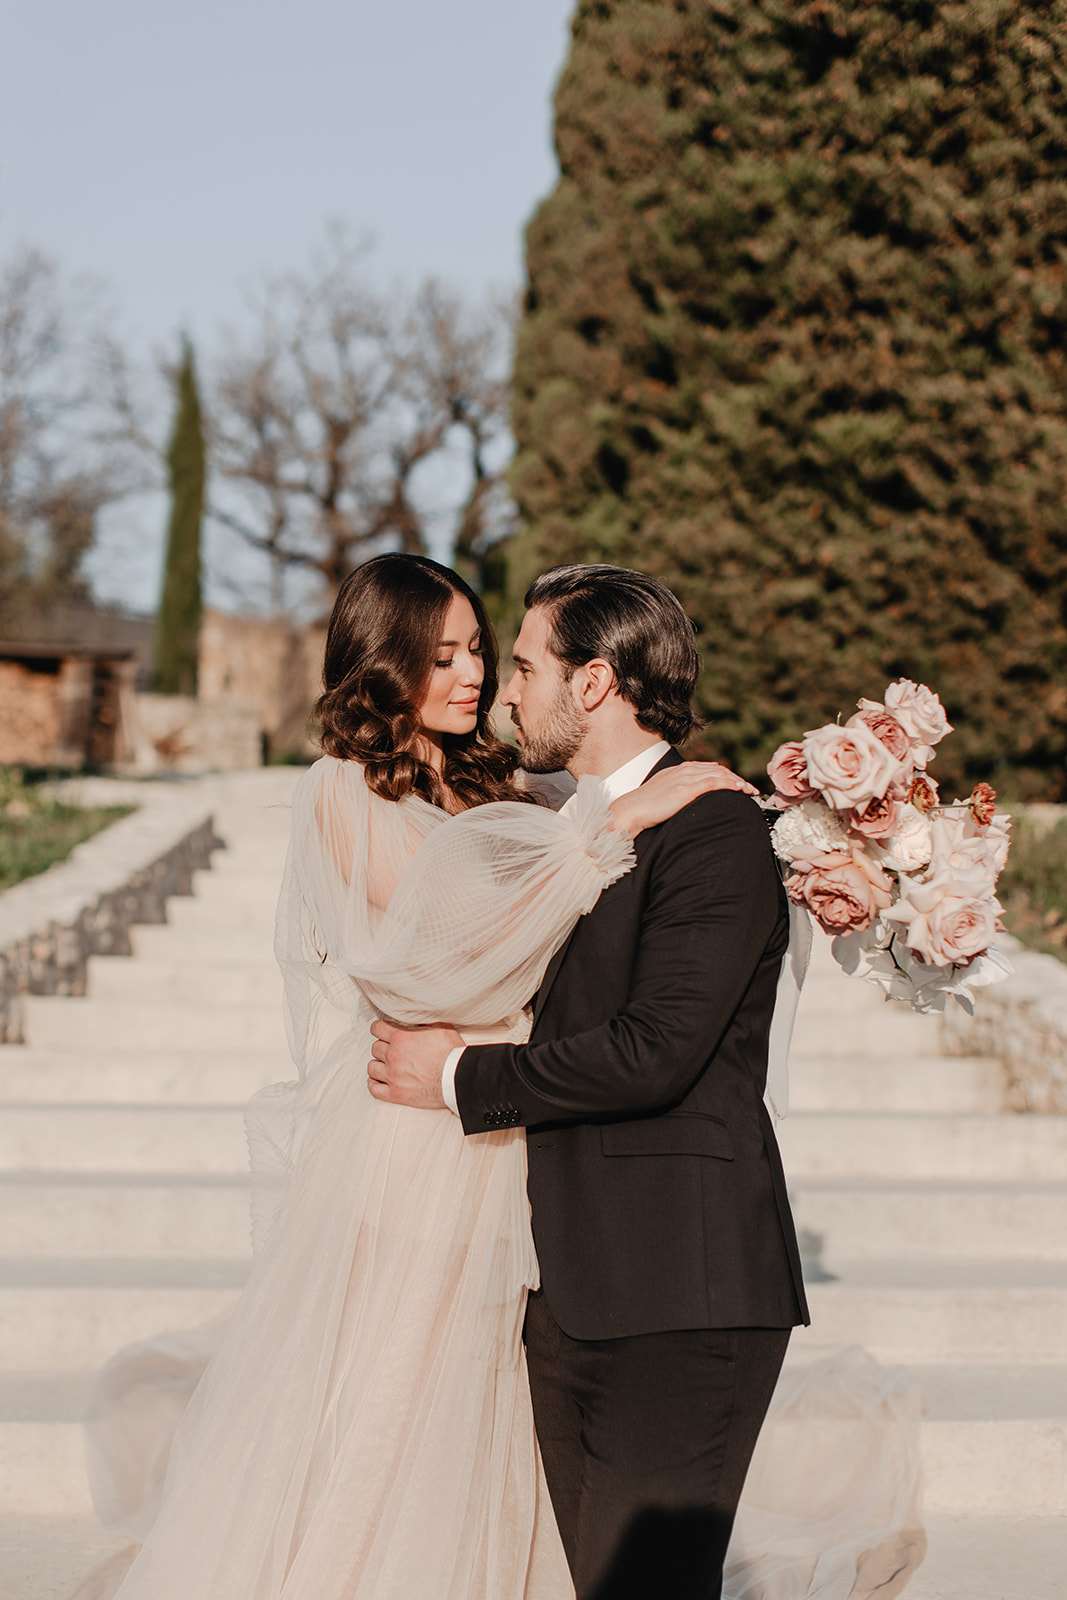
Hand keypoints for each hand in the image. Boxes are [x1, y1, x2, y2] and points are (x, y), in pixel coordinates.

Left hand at [367, 1019, 462, 1108]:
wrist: (457, 1078)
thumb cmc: (452, 1053)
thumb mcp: (440, 1027)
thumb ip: (422, 1022)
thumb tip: (417, 1015)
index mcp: (400, 1037)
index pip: (377, 1028)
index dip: (380, 1028)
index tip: (383, 1031)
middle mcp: (393, 1055)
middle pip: (375, 1048)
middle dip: (383, 1046)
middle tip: (392, 1049)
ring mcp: (392, 1076)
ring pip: (372, 1067)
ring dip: (378, 1064)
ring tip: (386, 1065)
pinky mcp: (396, 1093)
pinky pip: (374, 1089)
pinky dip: (374, 1084)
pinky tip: (380, 1081)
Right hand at [610, 761, 760, 837]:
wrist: (630, 811)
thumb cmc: (642, 809)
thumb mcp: (661, 795)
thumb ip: (674, 793)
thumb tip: (685, 802)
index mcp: (677, 771)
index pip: (707, 768)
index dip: (725, 775)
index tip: (737, 784)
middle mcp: (683, 770)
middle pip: (717, 770)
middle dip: (736, 778)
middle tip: (750, 789)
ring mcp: (685, 778)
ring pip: (719, 774)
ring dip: (737, 781)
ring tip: (750, 791)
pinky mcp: (686, 789)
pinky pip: (714, 782)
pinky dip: (729, 784)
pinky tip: (740, 790)